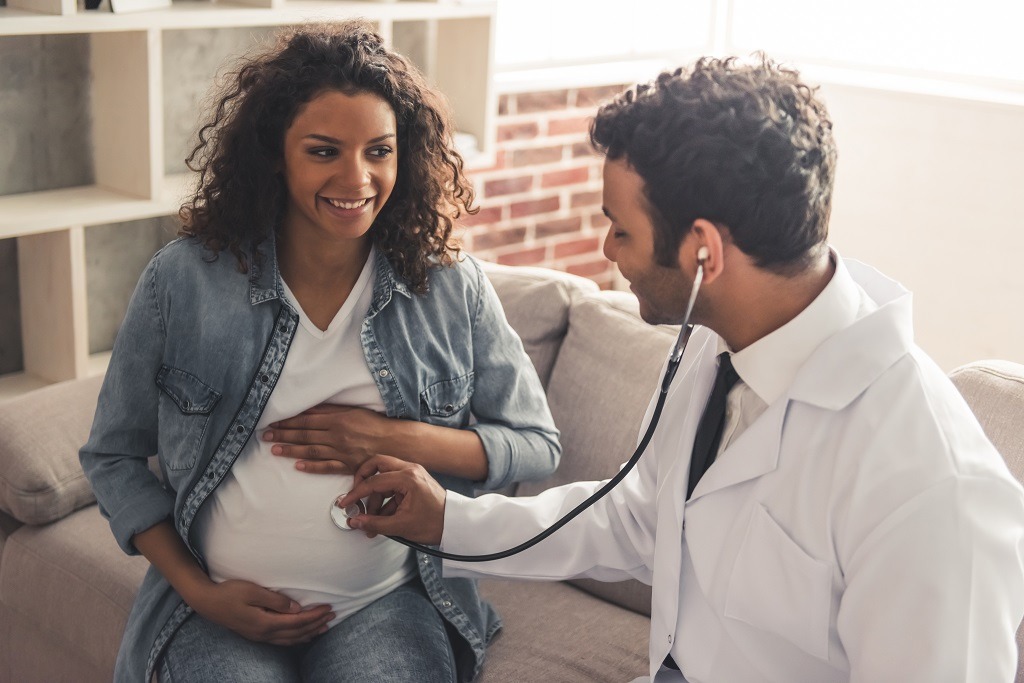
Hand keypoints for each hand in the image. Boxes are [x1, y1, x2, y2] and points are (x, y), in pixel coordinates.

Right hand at [186, 578, 334, 645]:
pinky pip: (281, 641)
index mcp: (265, 623)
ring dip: (308, 633)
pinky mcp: (255, 634)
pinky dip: (296, 638)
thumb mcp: (253, 591)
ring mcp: (259, 636)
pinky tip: (301, 635)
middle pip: (297, 632)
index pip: (297, 621)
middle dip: (316, 624)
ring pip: (290, 639)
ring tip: (323, 627)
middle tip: (332, 615)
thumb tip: (296, 609)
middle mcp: (264, 633)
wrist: (207, 602)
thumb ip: (275, 600)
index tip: (329, 608)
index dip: (315, 616)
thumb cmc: (229, 592)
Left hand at [263, 404, 389, 474]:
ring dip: (291, 450)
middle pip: (305, 435)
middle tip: (265, 435)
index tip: (273, 421)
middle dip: (283, 435)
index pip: (307, 420)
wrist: (395, 442)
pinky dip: (311, 466)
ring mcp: (342, 452)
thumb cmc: (374, 424)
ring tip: (274, 450)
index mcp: (338, 420)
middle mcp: (337, 436)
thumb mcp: (352, 411)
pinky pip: (326, 467)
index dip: (288, 421)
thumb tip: (308, 410)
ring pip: (311, 451)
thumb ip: (330, 411)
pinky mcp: (347, 465)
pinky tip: (297, 465)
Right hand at [339, 455, 446, 543]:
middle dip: (363, 481)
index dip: (356, 494)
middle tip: (355, 496)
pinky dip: (385, 500)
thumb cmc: (435, 523)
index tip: (345, 503)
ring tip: (372, 520)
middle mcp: (410, 470)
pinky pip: (393, 486)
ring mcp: (413, 474)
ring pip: (384, 477)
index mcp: (408, 477)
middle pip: (377, 465)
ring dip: (376, 498)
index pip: (374, 481)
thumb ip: (375, 523)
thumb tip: (355, 521)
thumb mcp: (401, 526)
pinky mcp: (414, 482)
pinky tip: (383, 519)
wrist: (455, 525)